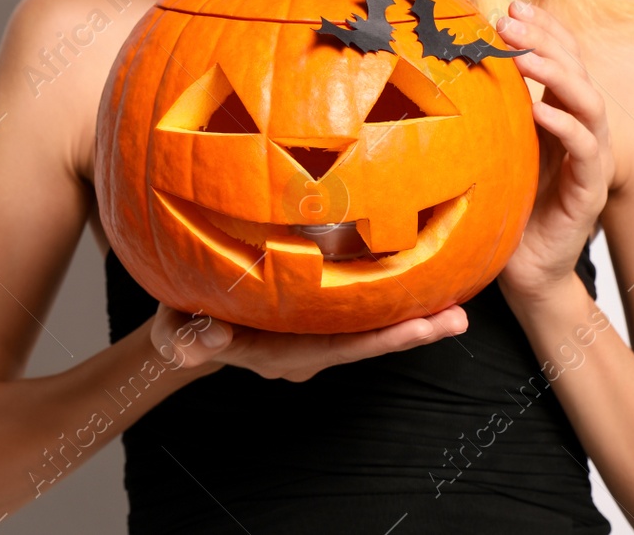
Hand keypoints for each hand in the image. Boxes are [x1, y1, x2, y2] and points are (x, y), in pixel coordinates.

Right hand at [149, 301, 466, 382]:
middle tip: (457, 319)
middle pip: (364, 343)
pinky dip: (389, 299)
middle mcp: (307, 350)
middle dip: (410, 332)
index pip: (335, 349)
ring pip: (367, 330)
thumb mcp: (176, 332)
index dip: (375, 340)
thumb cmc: (181, 327)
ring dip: (411, 317)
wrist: (187, 329)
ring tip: (457, 307)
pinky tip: (422, 280)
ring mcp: (314, 335)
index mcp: (282, 353)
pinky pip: (357, 311)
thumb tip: (210, 334)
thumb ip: (188, 338)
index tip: (414, 330)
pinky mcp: (317, 315)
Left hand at [493, 0, 614, 304]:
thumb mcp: (492, 146)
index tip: (511, 4)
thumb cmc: (506, 205)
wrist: (522, 270)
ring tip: (523, 54)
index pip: (562, 58)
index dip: (543, 28)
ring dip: (556, 72)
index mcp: (560, 115)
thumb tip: (442, 66)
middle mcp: (582, 131)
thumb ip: (486, 109)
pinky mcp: (591, 191)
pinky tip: (537, 108)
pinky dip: (564, 124)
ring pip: (589, 102)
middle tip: (509, 19)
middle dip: (545, 39)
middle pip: (577, 69)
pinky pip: (586, 149)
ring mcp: (591, 160)